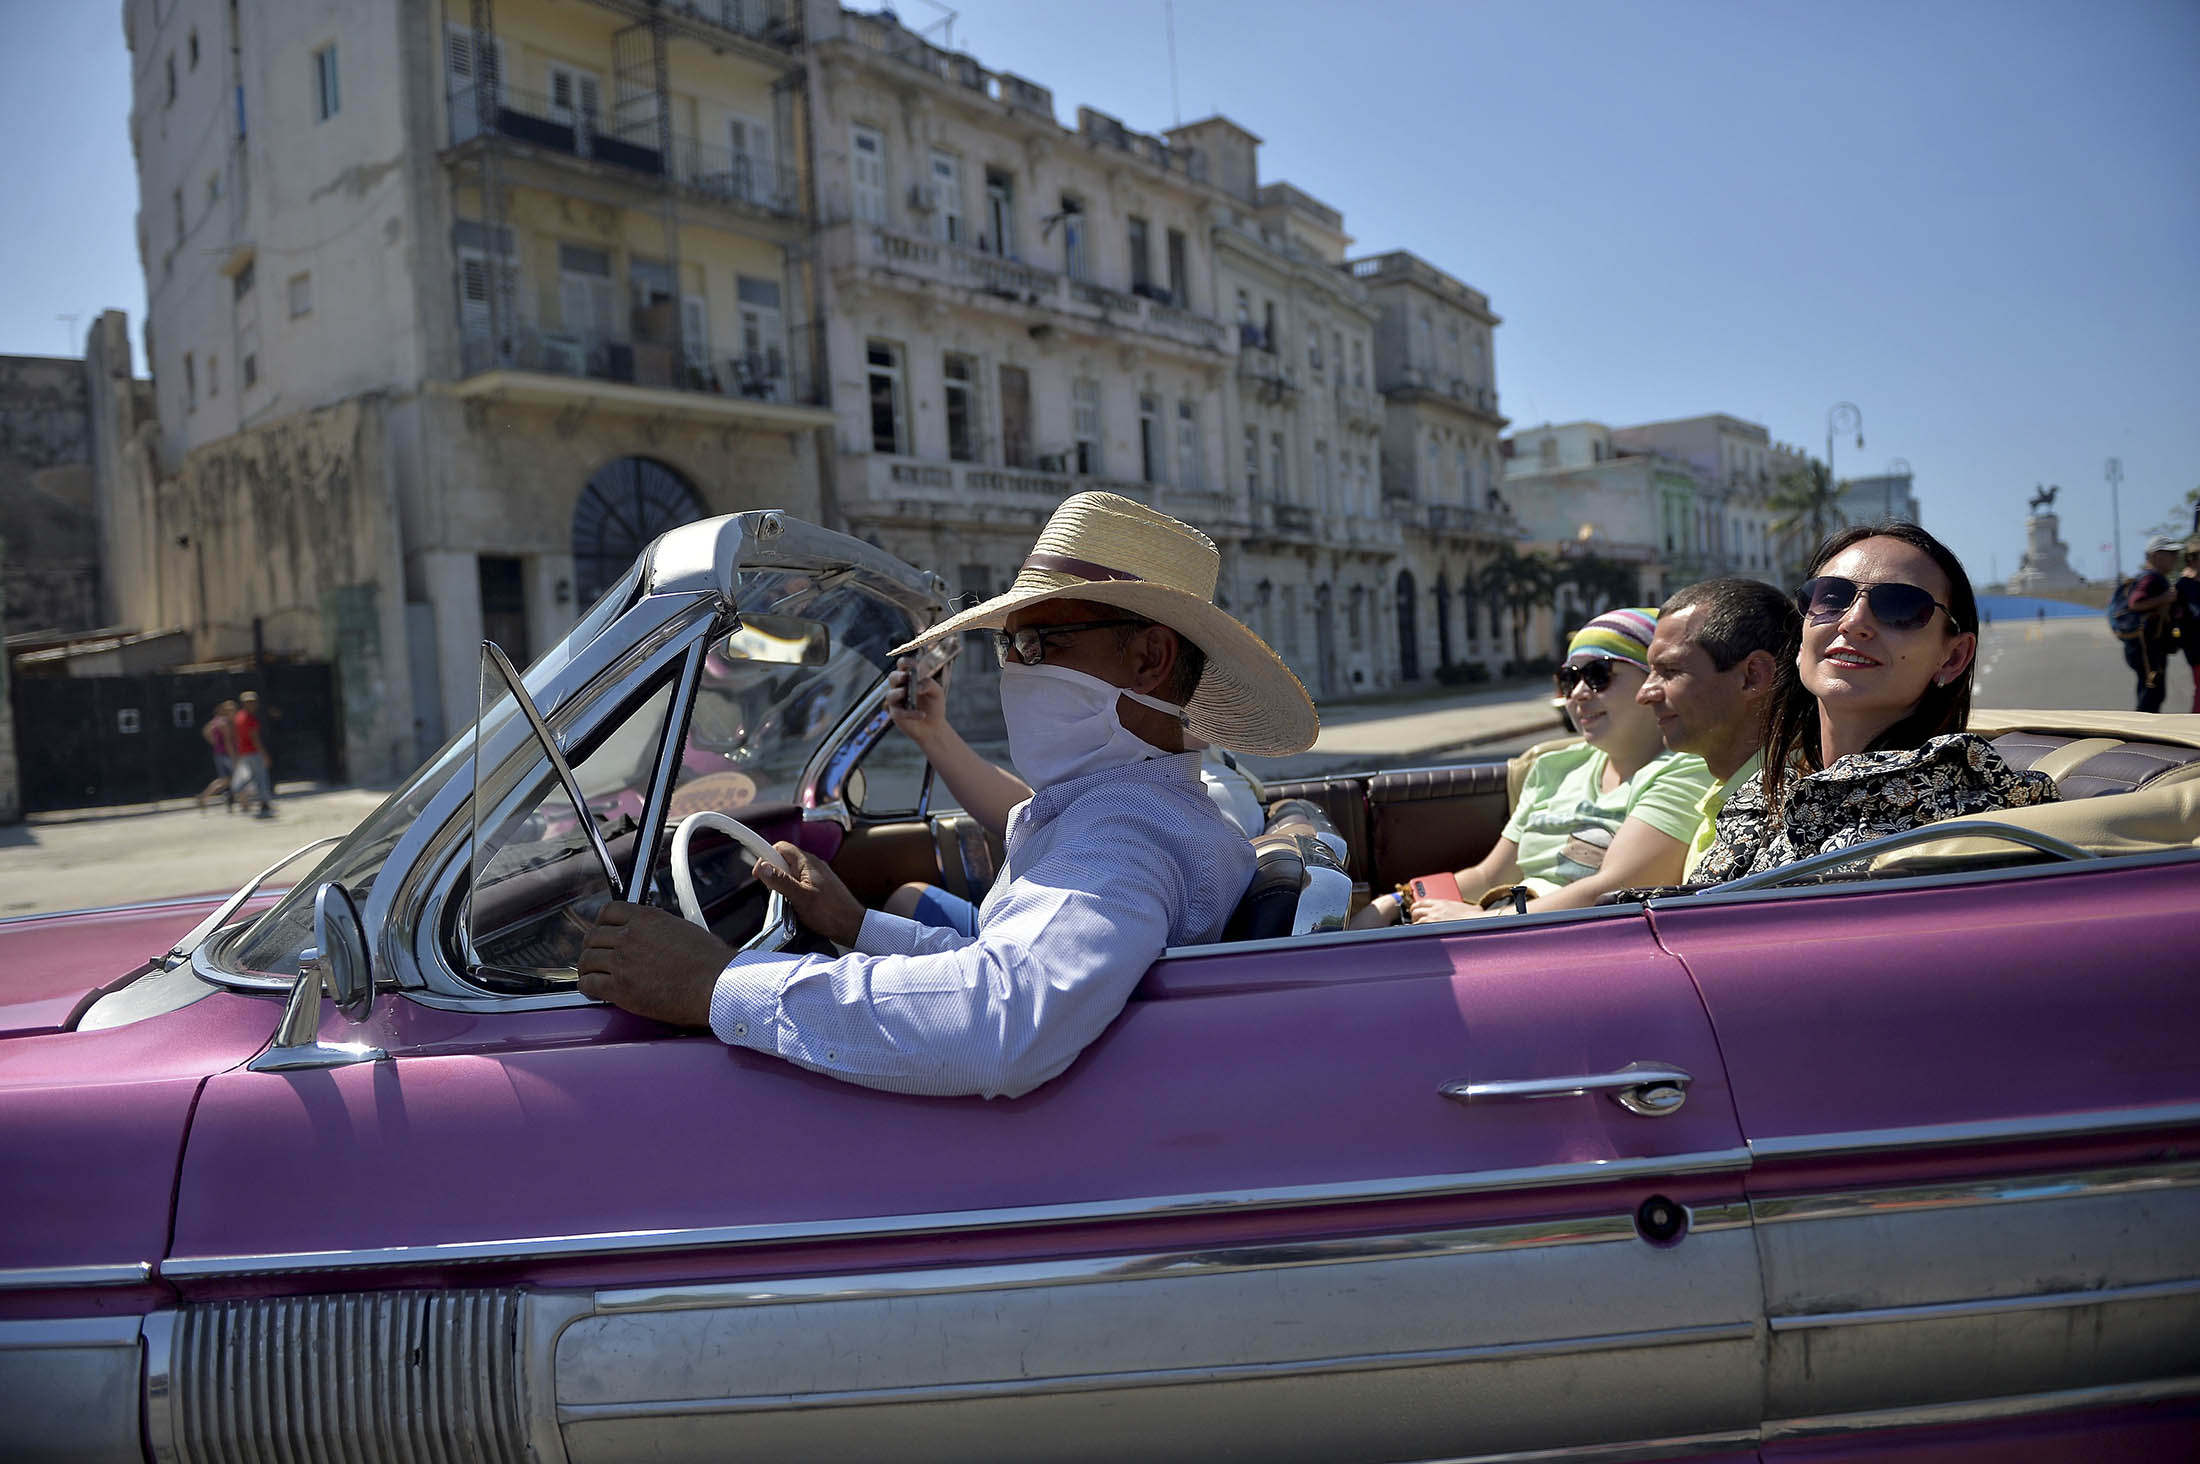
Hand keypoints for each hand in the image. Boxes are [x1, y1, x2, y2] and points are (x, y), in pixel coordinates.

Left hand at [578, 902, 737, 1025]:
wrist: (716, 985)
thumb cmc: (710, 962)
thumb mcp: (684, 929)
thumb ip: (659, 928)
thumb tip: (653, 935)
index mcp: (648, 918)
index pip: (610, 911)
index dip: (602, 922)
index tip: (603, 930)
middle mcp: (631, 936)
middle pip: (594, 936)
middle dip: (593, 946)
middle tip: (596, 955)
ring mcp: (623, 962)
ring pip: (588, 959)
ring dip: (588, 967)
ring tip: (591, 974)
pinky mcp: (620, 988)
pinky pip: (589, 984)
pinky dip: (588, 987)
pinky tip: (593, 990)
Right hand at [754, 841, 864, 946]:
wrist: (852, 927)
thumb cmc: (831, 913)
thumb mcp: (801, 897)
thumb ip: (781, 881)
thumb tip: (763, 867)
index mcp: (808, 862)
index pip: (780, 847)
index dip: (766, 857)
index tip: (758, 872)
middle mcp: (812, 865)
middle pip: (783, 861)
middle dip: (774, 875)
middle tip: (775, 892)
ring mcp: (816, 876)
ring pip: (789, 874)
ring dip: (783, 886)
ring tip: (787, 901)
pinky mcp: (818, 887)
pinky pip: (798, 884)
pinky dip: (792, 893)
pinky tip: (795, 905)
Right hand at [885, 657, 946, 745]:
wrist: (934, 727)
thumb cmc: (934, 705)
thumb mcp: (937, 692)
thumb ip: (929, 684)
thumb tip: (917, 686)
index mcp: (909, 678)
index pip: (902, 665)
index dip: (905, 662)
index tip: (913, 663)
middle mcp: (900, 688)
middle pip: (892, 677)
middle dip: (898, 676)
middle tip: (907, 677)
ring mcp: (896, 702)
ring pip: (890, 695)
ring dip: (899, 693)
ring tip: (906, 693)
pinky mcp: (896, 715)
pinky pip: (899, 712)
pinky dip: (911, 713)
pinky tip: (922, 715)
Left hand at [1406, 897, 1481, 924]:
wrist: (1475, 922)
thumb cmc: (1475, 917)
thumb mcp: (1470, 907)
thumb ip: (1465, 907)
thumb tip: (1474, 910)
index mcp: (1442, 902)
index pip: (1423, 901)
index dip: (1417, 906)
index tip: (1416, 910)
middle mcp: (1435, 909)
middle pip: (1416, 909)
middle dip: (1414, 914)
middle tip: (1415, 919)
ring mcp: (1432, 918)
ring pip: (1416, 918)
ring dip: (1415, 923)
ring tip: (1417, 928)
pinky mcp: (1432, 927)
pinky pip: (1418, 928)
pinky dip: (1415, 931)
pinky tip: (1416, 934)